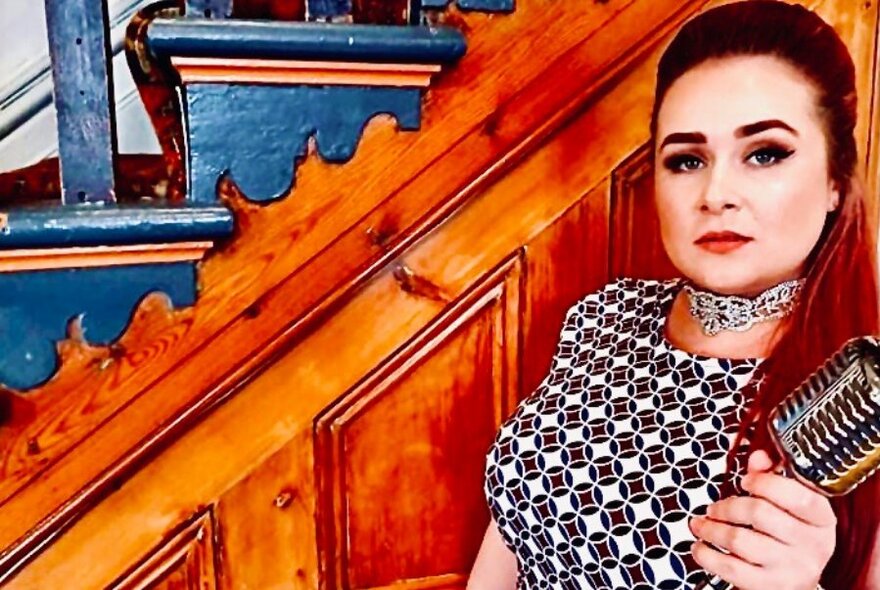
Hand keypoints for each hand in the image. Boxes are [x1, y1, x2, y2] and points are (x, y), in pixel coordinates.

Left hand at [689, 450, 836, 589]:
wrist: (792, 585)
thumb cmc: (786, 539)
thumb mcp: (788, 508)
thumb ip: (772, 477)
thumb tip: (757, 456)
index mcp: (821, 520)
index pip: (799, 496)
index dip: (766, 482)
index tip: (745, 479)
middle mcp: (812, 546)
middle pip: (759, 513)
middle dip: (727, 506)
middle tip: (713, 508)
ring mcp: (792, 569)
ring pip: (740, 539)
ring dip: (711, 528)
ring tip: (701, 525)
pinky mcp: (769, 587)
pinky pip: (730, 567)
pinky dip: (706, 554)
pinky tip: (700, 547)